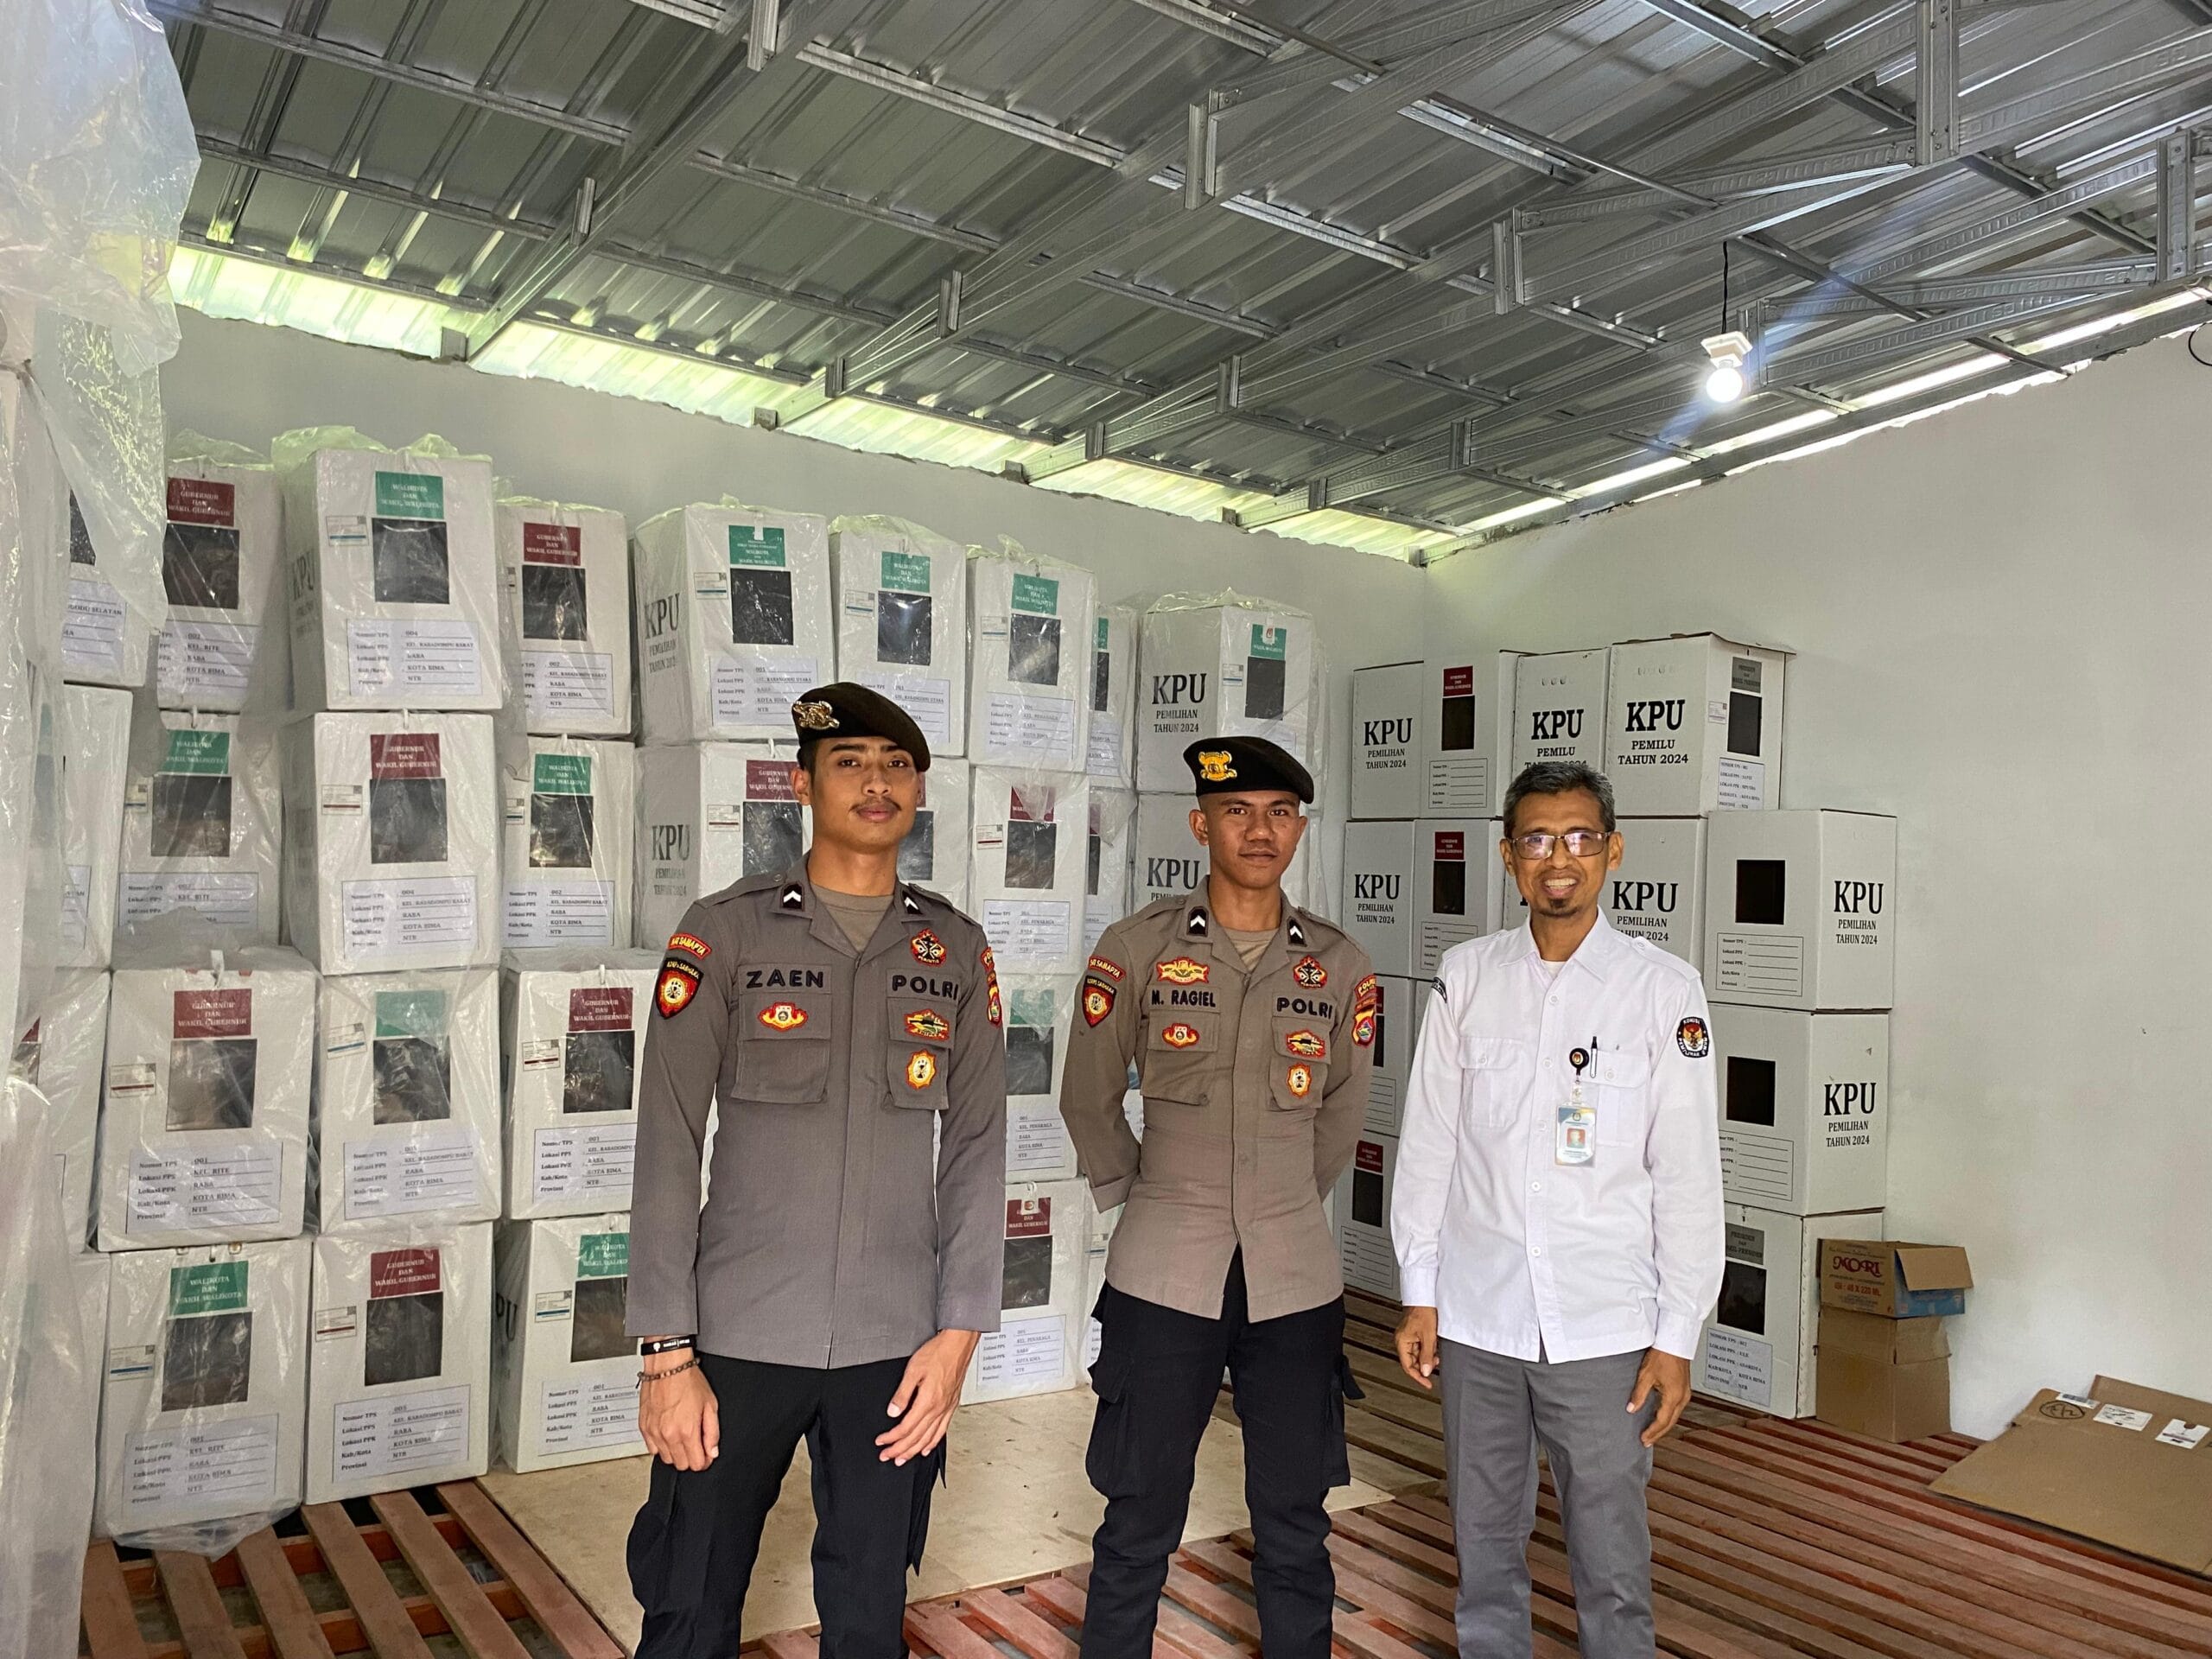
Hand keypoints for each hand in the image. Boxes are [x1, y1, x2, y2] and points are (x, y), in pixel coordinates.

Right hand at [638, 1353, 719, 1470]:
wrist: (667, 1366)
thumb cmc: (688, 1380)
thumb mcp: (710, 1405)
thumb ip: (712, 1432)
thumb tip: (712, 1451)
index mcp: (687, 1431)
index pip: (696, 1464)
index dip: (704, 1461)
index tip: (705, 1455)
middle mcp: (669, 1435)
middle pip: (681, 1465)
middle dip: (691, 1458)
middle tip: (695, 1446)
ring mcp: (654, 1432)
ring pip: (666, 1459)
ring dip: (676, 1453)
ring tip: (682, 1437)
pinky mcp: (644, 1427)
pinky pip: (652, 1449)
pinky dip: (660, 1446)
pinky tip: (668, 1434)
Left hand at [875, 1329, 978, 1465]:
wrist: (958, 1344)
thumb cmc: (938, 1353)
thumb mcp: (913, 1370)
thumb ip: (902, 1394)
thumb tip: (893, 1411)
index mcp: (928, 1401)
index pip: (906, 1428)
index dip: (891, 1438)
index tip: (881, 1442)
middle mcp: (938, 1408)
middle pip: (916, 1437)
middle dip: (899, 1450)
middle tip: (887, 1456)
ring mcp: (946, 1408)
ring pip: (929, 1438)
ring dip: (914, 1451)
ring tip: (903, 1458)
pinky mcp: (952, 1405)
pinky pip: (942, 1430)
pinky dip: (933, 1442)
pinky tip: (927, 1447)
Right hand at [1395, 1306, 1439, 1390]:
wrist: (1424, 1296)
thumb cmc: (1423, 1311)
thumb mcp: (1428, 1336)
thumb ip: (1427, 1355)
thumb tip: (1425, 1371)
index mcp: (1402, 1342)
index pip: (1408, 1366)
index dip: (1418, 1377)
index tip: (1427, 1383)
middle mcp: (1403, 1340)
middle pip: (1413, 1361)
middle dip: (1425, 1365)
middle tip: (1435, 1365)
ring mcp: (1408, 1337)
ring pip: (1418, 1354)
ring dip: (1428, 1357)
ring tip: (1436, 1352)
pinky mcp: (1414, 1333)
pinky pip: (1420, 1346)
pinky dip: (1428, 1349)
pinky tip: (1434, 1345)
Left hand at [1628, 1349, 1691, 1446]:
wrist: (1675, 1342)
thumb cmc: (1663, 1355)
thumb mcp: (1646, 1375)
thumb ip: (1639, 1394)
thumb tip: (1631, 1408)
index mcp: (1674, 1396)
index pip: (1662, 1421)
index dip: (1652, 1432)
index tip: (1643, 1438)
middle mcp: (1682, 1398)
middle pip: (1670, 1422)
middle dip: (1658, 1433)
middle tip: (1647, 1441)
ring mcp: (1685, 1394)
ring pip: (1675, 1416)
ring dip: (1663, 1425)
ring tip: (1652, 1432)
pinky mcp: (1684, 1389)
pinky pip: (1676, 1408)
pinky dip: (1668, 1416)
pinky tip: (1660, 1417)